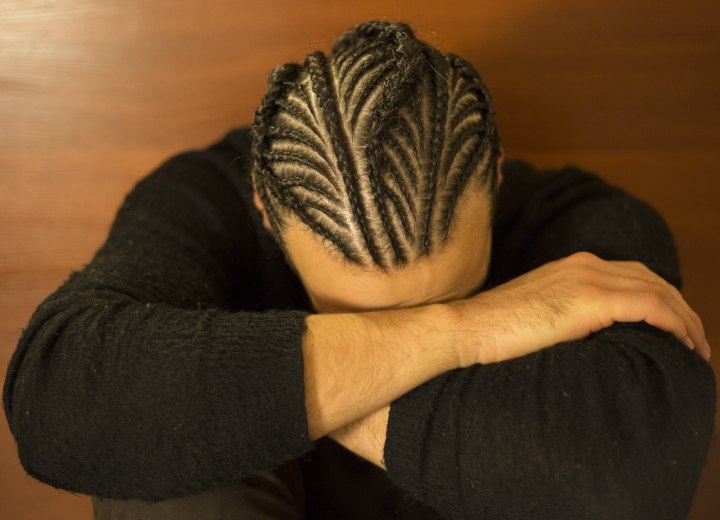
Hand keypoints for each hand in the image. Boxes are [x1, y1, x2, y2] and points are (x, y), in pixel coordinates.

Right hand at [449, 252, 709, 365]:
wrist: (465, 329)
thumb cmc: (491, 331)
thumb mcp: (535, 314)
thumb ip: (564, 314)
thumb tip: (584, 337)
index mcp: (571, 266)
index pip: (631, 274)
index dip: (659, 298)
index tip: (671, 327)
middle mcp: (583, 265)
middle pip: (651, 279)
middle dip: (680, 308)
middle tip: (694, 339)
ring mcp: (586, 279)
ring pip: (658, 291)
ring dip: (685, 318)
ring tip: (696, 347)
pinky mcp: (588, 300)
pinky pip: (650, 306)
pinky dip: (674, 322)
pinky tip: (683, 342)